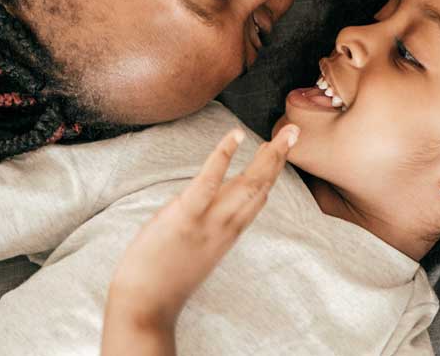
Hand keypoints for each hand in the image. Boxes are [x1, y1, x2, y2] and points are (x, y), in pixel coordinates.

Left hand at [104, 125, 298, 331]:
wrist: (145, 308)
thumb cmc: (161, 282)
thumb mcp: (193, 253)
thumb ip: (205, 229)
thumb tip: (204, 206)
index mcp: (226, 235)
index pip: (256, 200)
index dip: (271, 174)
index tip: (280, 152)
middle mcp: (225, 228)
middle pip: (260, 188)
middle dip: (278, 159)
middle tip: (294, 131)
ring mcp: (207, 223)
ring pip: (246, 184)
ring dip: (266, 155)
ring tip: (283, 134)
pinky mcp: (185, 217)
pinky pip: (208, 183)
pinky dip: (223, 157)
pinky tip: (236, 136)